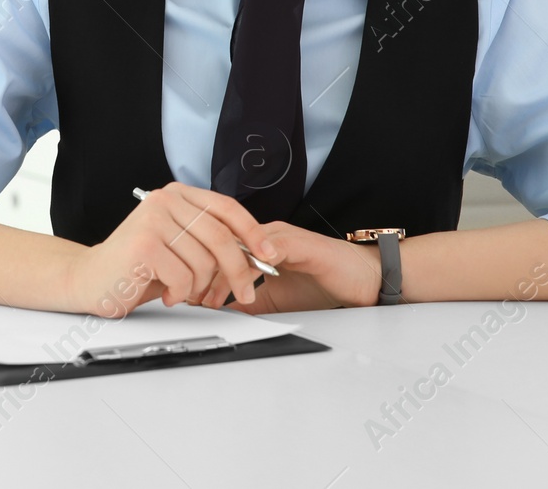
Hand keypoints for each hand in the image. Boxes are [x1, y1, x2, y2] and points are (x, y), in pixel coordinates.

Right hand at [61, 182, 272, 317]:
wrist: (90, 279)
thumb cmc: (137, 266)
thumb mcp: (178, 245)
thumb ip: (209, 240)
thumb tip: (256, 253)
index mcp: (176, 195)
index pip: (227, 208)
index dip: (253, 232)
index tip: (270, 255)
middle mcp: (164, 200)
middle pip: (222, 237)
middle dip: (238, 272)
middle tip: (244, 294)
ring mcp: (152, 220)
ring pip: (204, 262)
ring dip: (200, 288)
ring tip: (181, 290)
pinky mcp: (143, 245)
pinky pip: (184, 277)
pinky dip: (180, 293)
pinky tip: (165, 292)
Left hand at [198, 221, 382, 314]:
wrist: (363, 279)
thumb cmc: (323, 284)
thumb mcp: (276, 299)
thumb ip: (250, 300)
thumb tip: (222, 312)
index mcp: (258, 244)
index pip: (219, 253)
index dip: (199, 272)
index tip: (184, 293)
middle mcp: (266, 235)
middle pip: (223, 247)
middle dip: (203, 273)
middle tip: (189, 297)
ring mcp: (282, 236)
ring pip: (242, 247)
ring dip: (222, 272)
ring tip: (209, 297)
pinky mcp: (299, 243)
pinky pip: (270, 248)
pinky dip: (253, 265)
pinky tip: (242, 283)